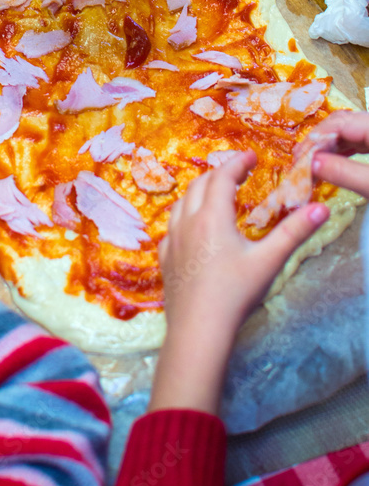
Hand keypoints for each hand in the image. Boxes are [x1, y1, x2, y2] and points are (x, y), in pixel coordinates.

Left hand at [150, 152, 328, 412]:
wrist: (198, 329)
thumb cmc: (235, 294)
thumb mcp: (268, 260)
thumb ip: (294, 232)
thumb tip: (320, 208)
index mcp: (212, 216)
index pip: (222, 177)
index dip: (237, 163)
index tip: (251, 156)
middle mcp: (187, 221)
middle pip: (200, 184)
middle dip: (219, 174)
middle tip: (237, 173)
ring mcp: (173, 239)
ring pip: (181, 202)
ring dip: (198, 191)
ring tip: (214, 193)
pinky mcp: (165, 257)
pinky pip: (170, 225)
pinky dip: (182, 215)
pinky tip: (190, 226)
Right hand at [311, 110, 368, 197]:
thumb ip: (345, 172)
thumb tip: (311, 163)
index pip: (339, 123)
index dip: (315, 138)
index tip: (299, 158)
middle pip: (343, 123)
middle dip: (320, 140)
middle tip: (303, 161)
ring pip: (349, 130)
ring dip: (329, 145)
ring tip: (314, 163)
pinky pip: (359, 138)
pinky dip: (343, 148)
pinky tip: (333, 160)